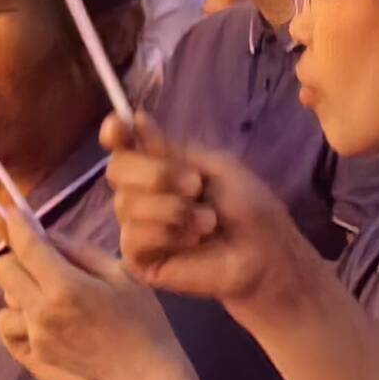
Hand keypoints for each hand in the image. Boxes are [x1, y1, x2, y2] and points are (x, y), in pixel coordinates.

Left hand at [0, 206, 176, 379]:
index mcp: (66, 285)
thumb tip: (48, 236)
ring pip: (4, 298)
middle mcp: (42, 310)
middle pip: (3, 269)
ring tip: (48, 292)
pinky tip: (48, 315)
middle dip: (17, 258)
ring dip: (19, 288)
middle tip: (41, 259)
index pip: (26, 246)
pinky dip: (23, 312)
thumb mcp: (121, 273)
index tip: (9, 211)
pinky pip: (12, 322)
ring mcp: (36, 334)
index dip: (15, 225)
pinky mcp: (36, 351)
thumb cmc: (141, 317)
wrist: (143, 371)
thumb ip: (80, 250)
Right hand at [99, 117, 323, 315]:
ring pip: (126, 205)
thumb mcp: (214, 166)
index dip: (115, 134)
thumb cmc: (246, 207)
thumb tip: (135, 119)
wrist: (263, 251)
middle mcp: (141, 195)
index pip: (122, 146)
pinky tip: (193, 242)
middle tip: (195, 185)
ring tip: (208, 222)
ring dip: (174, 209)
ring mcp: (136, 228)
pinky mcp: (139, 260)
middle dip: (157, 174)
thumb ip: (170, 148)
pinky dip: (167, 234)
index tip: (119, 127)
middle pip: (117, 170)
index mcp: (158, 167)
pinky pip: (134, 237)